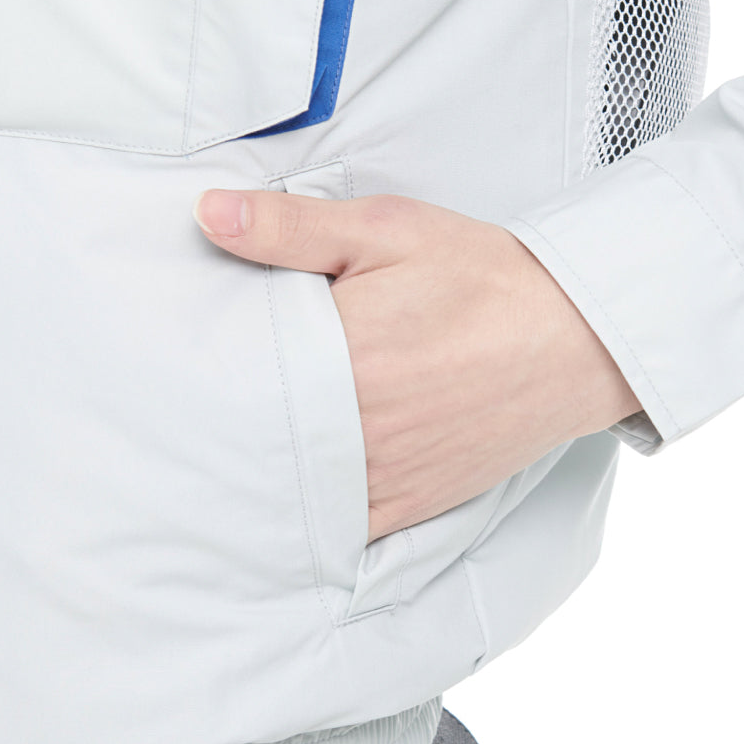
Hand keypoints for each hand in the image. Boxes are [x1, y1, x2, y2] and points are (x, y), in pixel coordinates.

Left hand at [193, 190, 641, 542]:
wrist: (573, 337)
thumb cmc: (481, 278)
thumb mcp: (389, 229)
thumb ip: (294, 228)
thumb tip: (208, 215)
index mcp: (343, 353)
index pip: (242, 372)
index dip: (201, 373)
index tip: (169, 373)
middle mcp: (358, 426)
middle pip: (259, 438)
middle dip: (219, 430)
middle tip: (175, 425)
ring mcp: (385, 474)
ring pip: (293, 493)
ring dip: (257, 479)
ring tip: (214, 466)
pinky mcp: (411, 503)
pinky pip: (341, 528)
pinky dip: (308, 518)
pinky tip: (282, 504)